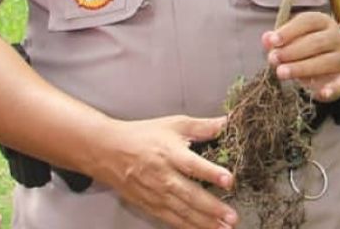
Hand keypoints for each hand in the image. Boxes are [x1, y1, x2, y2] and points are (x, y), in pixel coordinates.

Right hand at [94, 115, 235, 228]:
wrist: (106, 151)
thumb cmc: (143, 135)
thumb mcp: (175, 124)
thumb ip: (203, 126)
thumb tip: (229, 122)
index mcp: (170, 154)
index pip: (193, 165)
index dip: (212, 173)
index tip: (229, 181)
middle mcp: (163, 177)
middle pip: (190, 195)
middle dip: (212, 208)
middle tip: (232, 217)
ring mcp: (155, 194)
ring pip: (182, 212)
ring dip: (204, 222)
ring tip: (224, 228)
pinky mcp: (149, 205)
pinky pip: (170, 219)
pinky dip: (186, 227)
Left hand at [263, 11, 339, 101]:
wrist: (334, 58)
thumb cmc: (307, 45)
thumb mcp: (294, 37)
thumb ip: (280, 39)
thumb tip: (266, 39)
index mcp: (323, 22)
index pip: (307, 22)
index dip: (289, 31)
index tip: (273, 41)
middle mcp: (336, 37)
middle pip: (316, 42)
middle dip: (292, 51)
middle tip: (273, 59)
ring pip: (325, 62)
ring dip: (301, 68)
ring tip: (281, 73)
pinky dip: (332, 89)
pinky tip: (321, 94)